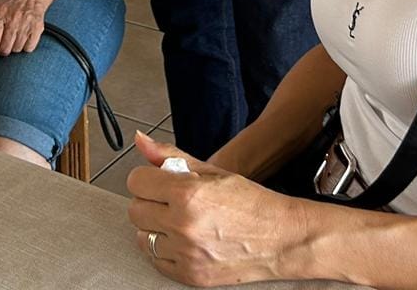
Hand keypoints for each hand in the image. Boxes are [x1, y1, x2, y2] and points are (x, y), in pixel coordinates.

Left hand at [0, 0, 50, 57]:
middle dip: (1, 50)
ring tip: (12, 39)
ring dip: (12, 48)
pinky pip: (29, 48)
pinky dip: (25, 47)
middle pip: (4, 49)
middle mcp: (13, 21)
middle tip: (1, 45)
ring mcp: (26, 26)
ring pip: (16, 49)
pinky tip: (22, 39)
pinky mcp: (37, 29)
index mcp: (0, 15)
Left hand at [126, 132, 310, 285]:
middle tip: (169, 199)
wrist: (280, 238)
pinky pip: (155, 260)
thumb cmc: (250, 203)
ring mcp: (185, 253)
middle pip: (135, 210)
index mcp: (187, 194)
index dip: (147, 177)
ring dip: (154, 227)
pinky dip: (164, 250)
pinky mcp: (189, 275)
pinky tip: (182, 239)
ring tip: (177, 220)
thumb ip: (170, 155)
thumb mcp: (212, 170)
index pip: (136, 182)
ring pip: (142, 237)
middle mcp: (183, 225)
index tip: (157, 180)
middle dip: (150, 200)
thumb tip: (141, 141)